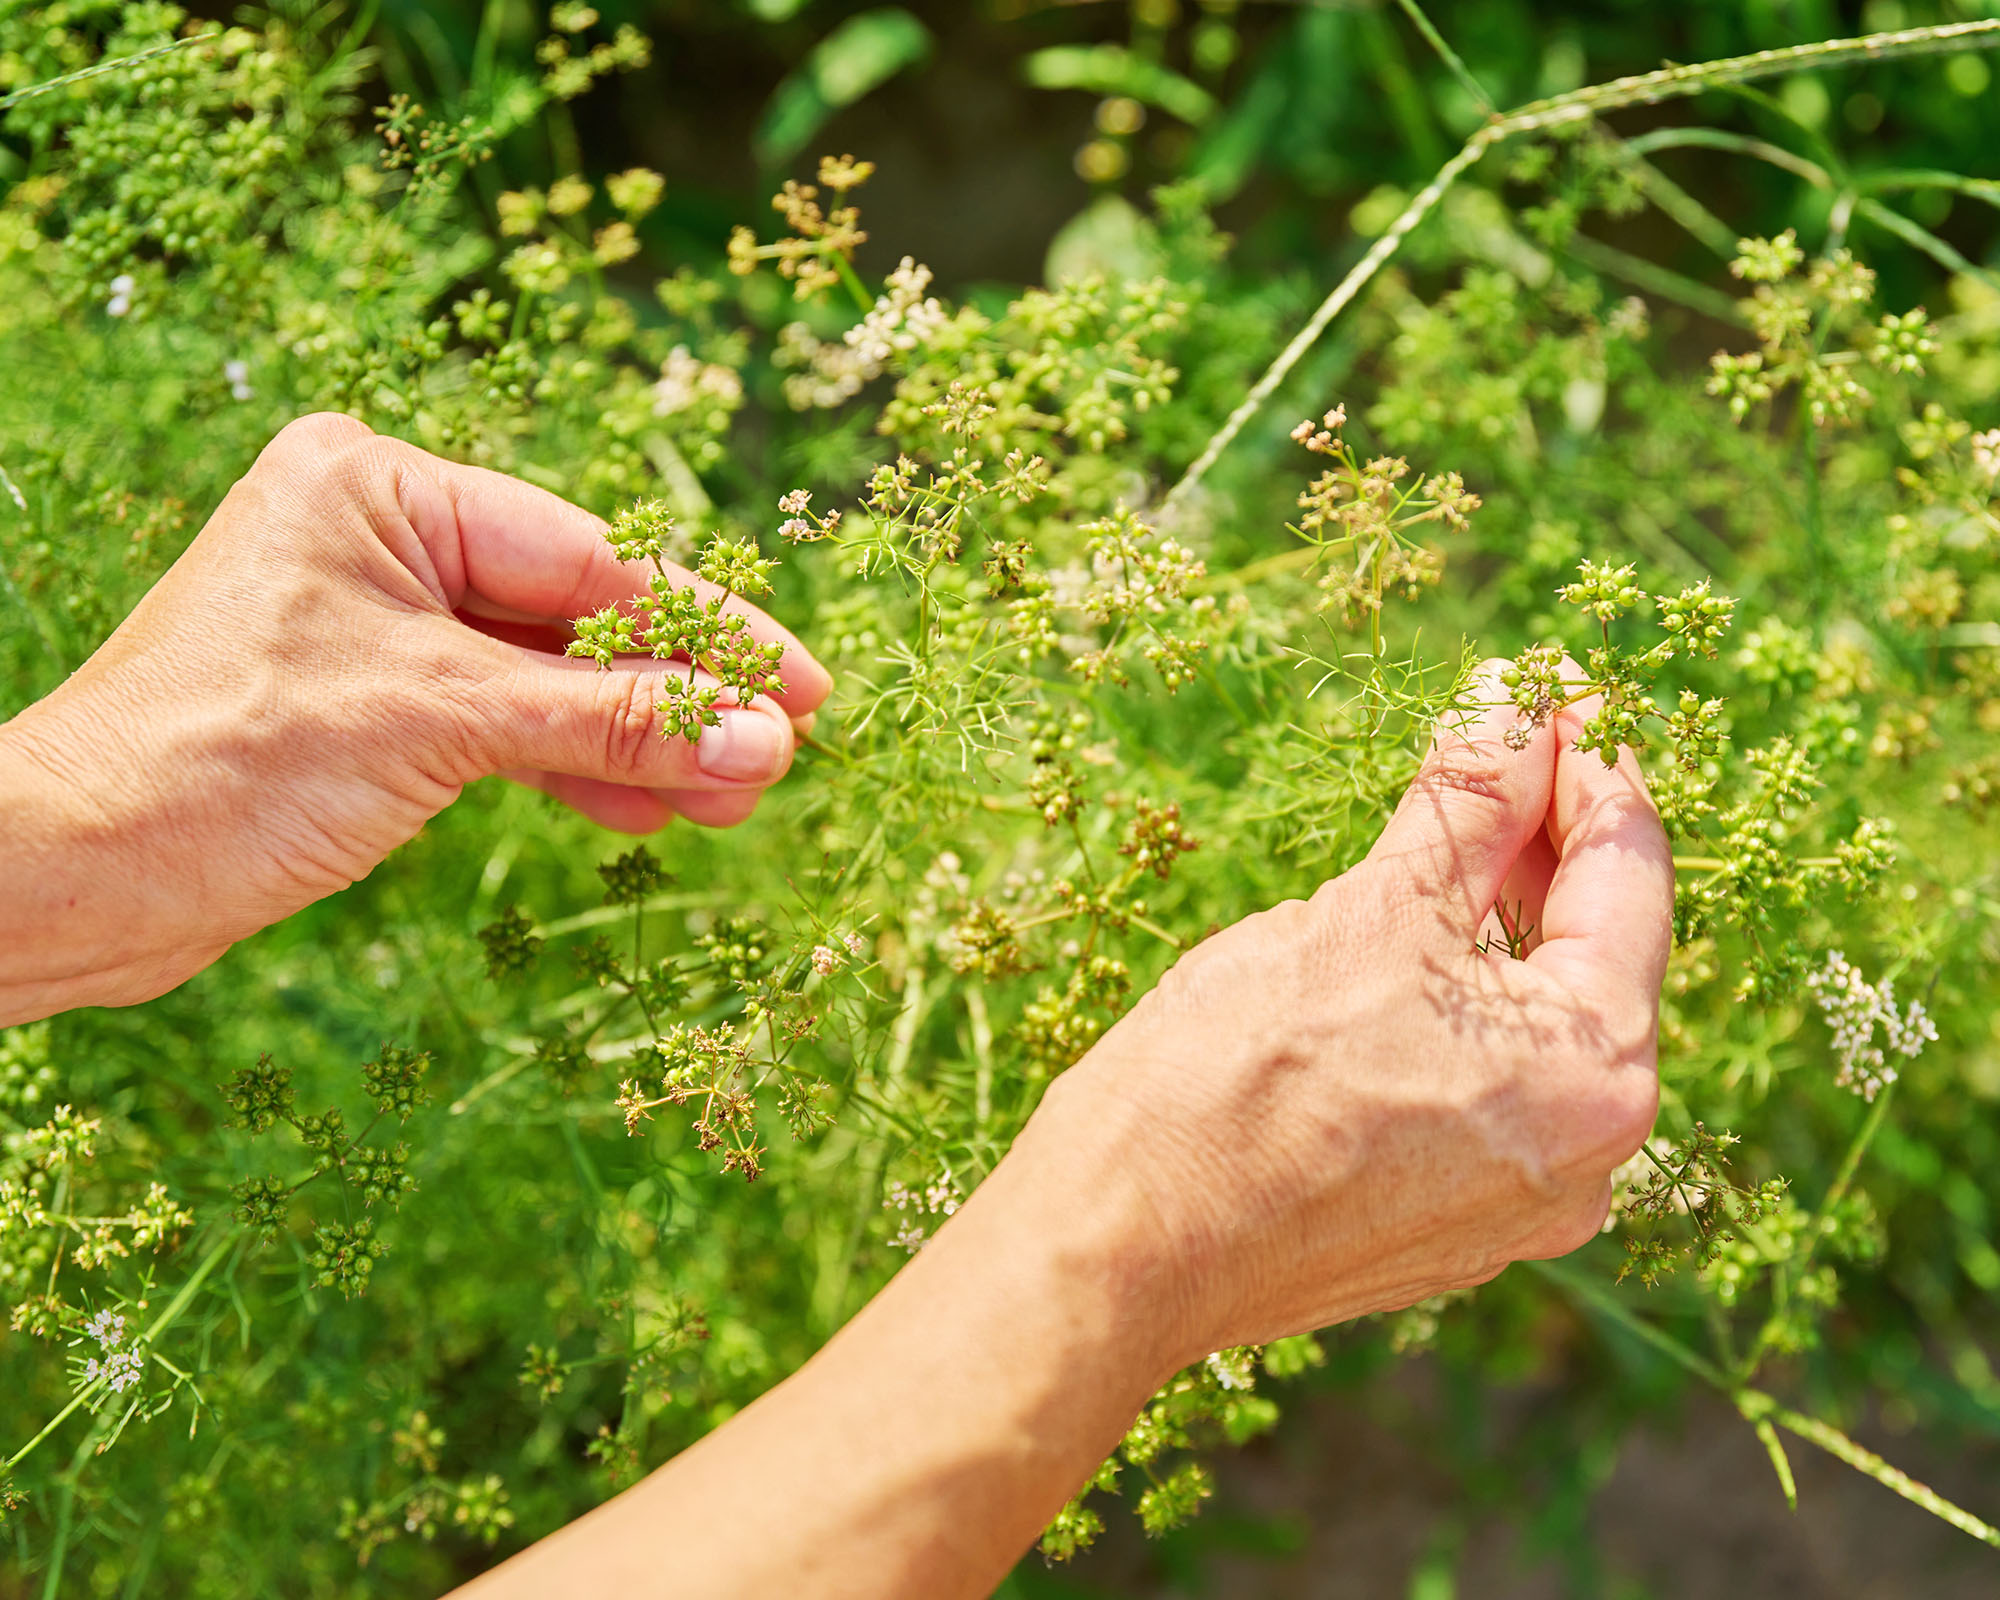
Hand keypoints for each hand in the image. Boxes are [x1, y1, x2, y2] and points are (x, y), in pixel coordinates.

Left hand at [0, 413, 830, 1023]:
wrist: (74, 873)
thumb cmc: (225, 762)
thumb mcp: (443, 723)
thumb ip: (612, 723)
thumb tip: (763, 742)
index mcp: (379, 489)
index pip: (586, 560)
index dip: (705, 630)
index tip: (803, 686)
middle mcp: (378, 540)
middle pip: (575, 618)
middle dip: (677, 694)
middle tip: (782, 754)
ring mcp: (374, 624)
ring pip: (546, 681)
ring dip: (638, 742)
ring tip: (734, 799)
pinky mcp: (370, 705)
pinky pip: (503, 726)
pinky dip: (572, 768)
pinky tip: (649, 807)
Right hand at [1008, 659, 1671, 1365]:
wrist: (1124, 1240)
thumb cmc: (1243, 1071)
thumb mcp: (1372, 908)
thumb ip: (1471, 803)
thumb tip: (1518, 702)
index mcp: (1598, 1071)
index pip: (1629, 878)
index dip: (1587, 767)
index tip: (1549, 692)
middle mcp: (1588, 1159)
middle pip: (1591, 958)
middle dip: (1542, 846)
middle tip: (1496, 748)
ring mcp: (1515, 1211)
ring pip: (1530, 1030)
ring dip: (1494, 932)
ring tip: (1436, 849)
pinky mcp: (1441, 1234)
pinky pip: (1482, 1096)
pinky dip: (1455, 1018)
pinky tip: (1391, 968)